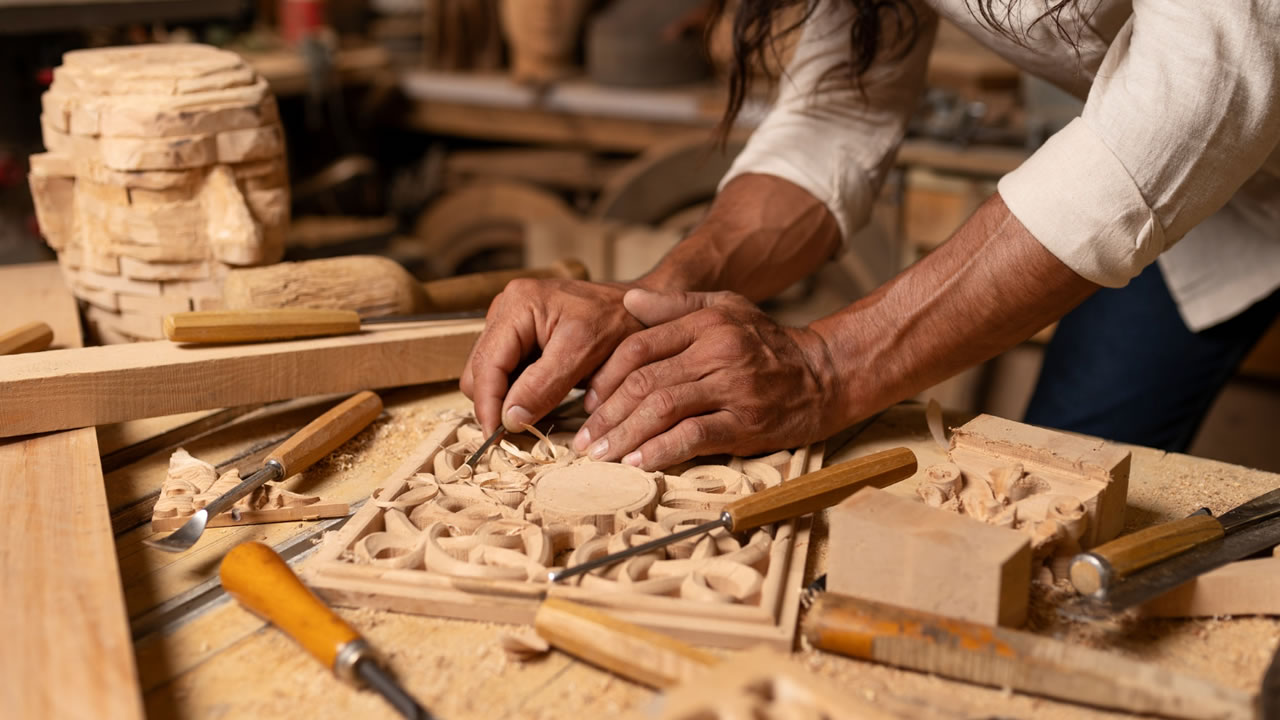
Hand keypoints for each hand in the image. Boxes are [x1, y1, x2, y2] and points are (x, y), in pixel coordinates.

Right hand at [460, 278, 645, 435]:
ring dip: (504, 397)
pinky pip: (504, 368)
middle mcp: (506, 308)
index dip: (488, 405)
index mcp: (518, 304)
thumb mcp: (583, 353)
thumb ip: (543, 386)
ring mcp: (510, 320)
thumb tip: (508, 418)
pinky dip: (515, 388)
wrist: (640, 307)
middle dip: (494, 402)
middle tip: (517, 432)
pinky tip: (536, 399)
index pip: (486, 364)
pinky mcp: (519, 333)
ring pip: (488, 372)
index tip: (496, 438)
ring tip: (530, 416)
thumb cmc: (618, 321)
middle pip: (479, 369)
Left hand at [571, 288, 840, 468]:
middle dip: (607, 414)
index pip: (639, 347)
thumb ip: (676, 305)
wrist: (824, 374)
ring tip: (601, 454)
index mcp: (705, 324)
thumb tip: (628, 299)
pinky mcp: (746, 422)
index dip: (606, 377)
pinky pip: (694, 436)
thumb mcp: (726, 308)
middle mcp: (717, 352)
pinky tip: (638, 463)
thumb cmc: (767, 342)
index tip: (589, 402)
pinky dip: (661, 451)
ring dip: (625, 435)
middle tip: (584, 439)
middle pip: (645, 381)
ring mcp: (732, 388)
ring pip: (663, 409)